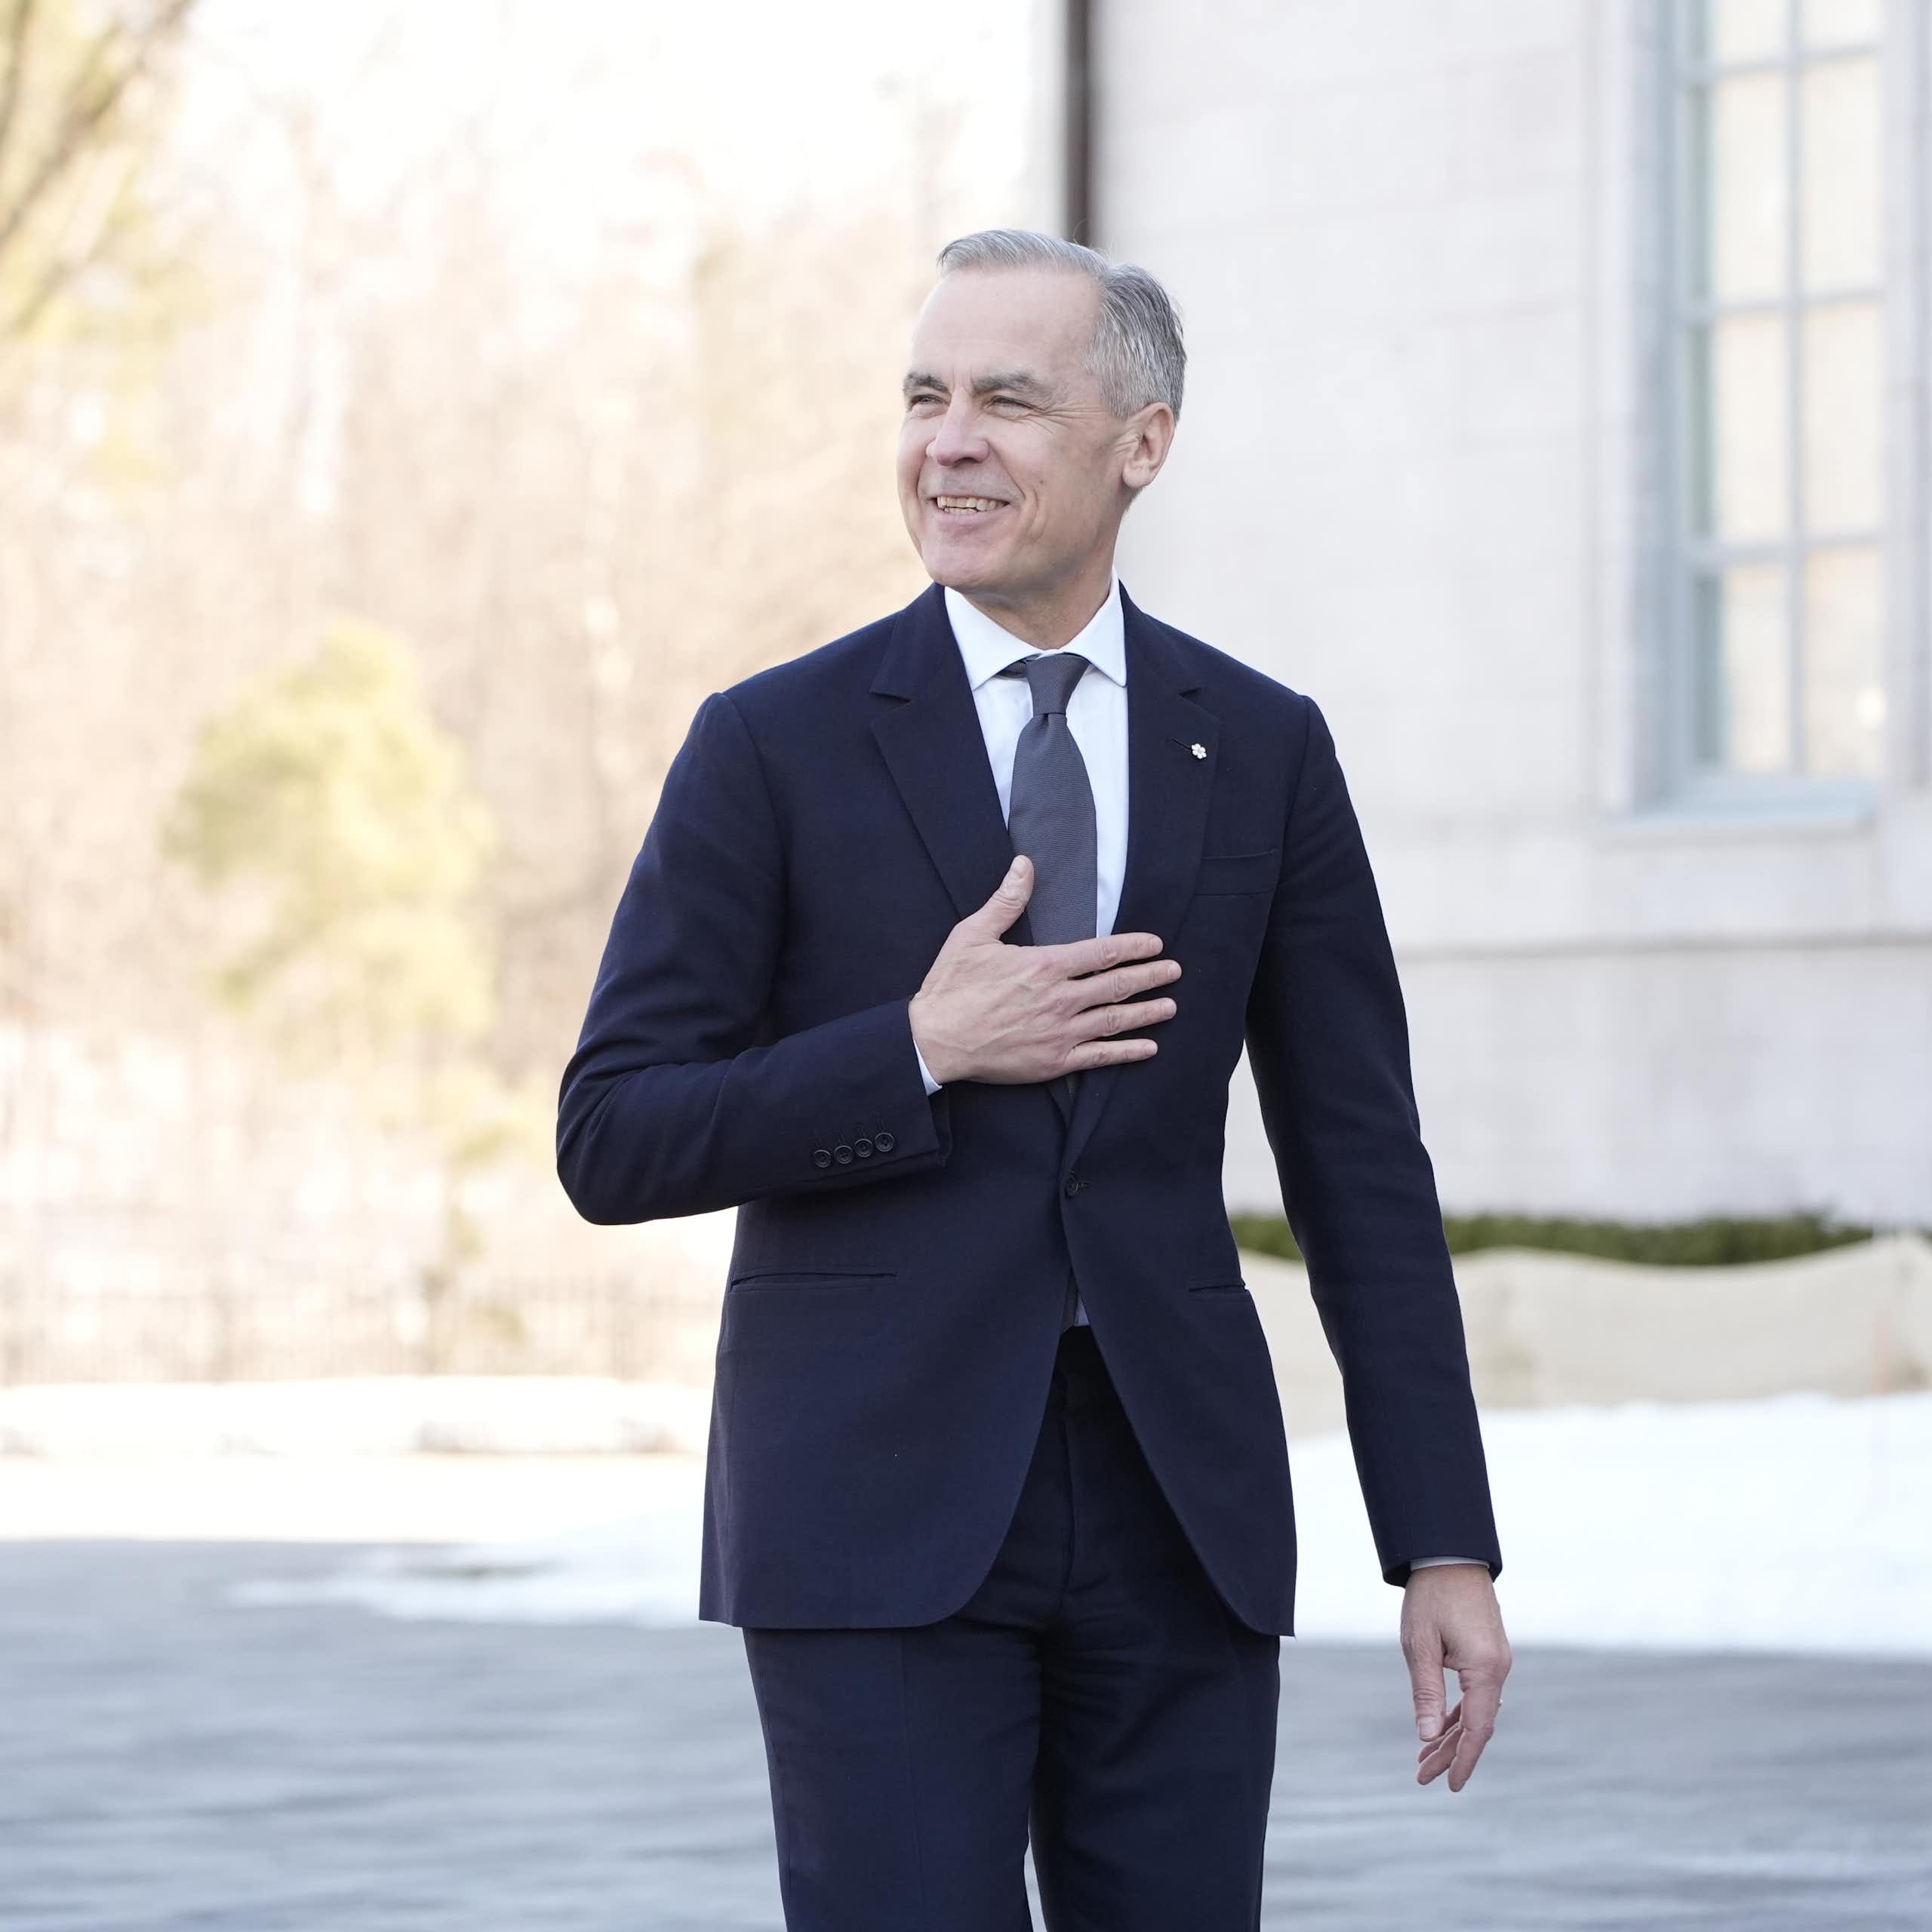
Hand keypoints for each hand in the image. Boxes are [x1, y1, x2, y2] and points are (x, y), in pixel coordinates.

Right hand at [908, 854, 1181, 1085]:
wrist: (934, 1040)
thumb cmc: (951, 987)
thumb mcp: (973, 935)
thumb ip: (1006, 901)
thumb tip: (1024, 864)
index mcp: (1044, 965)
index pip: (1103, 952)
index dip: (1134, 946)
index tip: (1155, 944)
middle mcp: (1059, 999)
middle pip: (1117, 985)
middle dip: (1150, 976)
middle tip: (1174, 971)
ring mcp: (1059, 1032)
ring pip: (1115, 1020)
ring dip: (1146, 1012)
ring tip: (1170, 1006)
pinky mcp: (1053, 1061)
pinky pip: (1099, 1057)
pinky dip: (1127, 1052)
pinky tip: (1148, 1047)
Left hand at [1402, 1563, 1510, 1790]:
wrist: (1449, 1555)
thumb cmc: (1431, 1597)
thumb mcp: (1420, 1645)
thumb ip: (1426, 1693)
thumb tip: (1427, 1737)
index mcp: (1485, 1669)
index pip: (1477, 1728)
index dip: (1463, 1759)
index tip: (1451, 1786)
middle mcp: (1498, 1669)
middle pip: (1477, 1724)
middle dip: (1452, 1753)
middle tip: (1423, 1777)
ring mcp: (1496, 1661)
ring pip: (1477, 1711)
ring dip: (1453, 1735)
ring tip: (1426, 1760)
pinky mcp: (1488, 1653)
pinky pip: (1476, 1694)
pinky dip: (1459, 1713)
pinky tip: (1442, 1729)